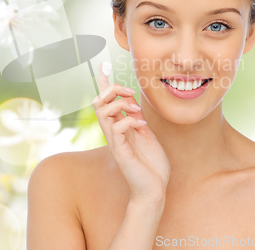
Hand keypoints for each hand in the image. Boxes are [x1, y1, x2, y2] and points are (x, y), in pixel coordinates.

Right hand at [92, 63, 170, 203]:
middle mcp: (113, 132)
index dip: (104, 82)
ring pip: (103, 112)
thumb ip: (136, 118)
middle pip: (98, 102)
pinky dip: (130, 121)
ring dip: (120, 104)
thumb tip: (130, 100)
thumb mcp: (146, 134)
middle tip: (129, 92)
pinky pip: (117, 129)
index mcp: (119, 127)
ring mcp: (115, 142)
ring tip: (137, 109)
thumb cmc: (152, 164)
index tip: (104, 65)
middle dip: (111, 89)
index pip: (106, 101)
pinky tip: (142, 125)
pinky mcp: (120, 152)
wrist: (155, 189)